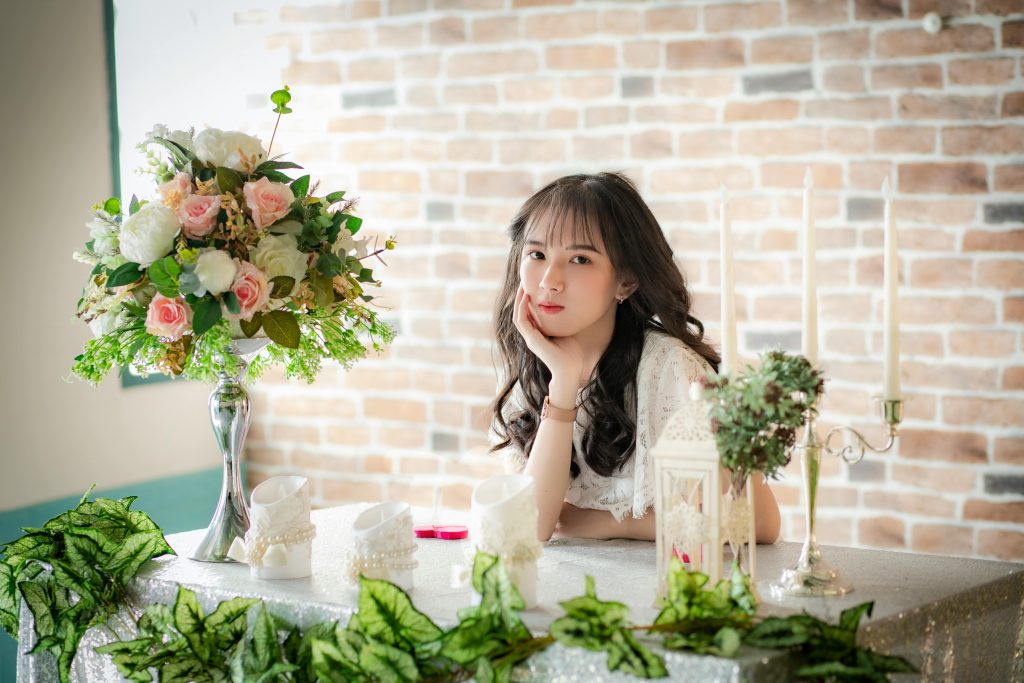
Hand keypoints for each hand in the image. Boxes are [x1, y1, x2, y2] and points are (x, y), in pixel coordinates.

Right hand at [513, 286, 582, 401]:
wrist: (570, 371)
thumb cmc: (572, 354)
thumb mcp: (567, 332)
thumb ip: (565, 322)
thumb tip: (572, 307)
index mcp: (539, 334)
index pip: (529, 314)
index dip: (528, 301)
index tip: (532, 287)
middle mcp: (532, 336)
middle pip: (521, 313)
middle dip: (521, 298)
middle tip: (524, 282)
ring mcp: (530, 338)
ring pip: (518, 315)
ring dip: (519, 301)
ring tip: (522, 287)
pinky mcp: (532, 340)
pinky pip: (522, 321)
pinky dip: (522, 309)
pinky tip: (526, 298)